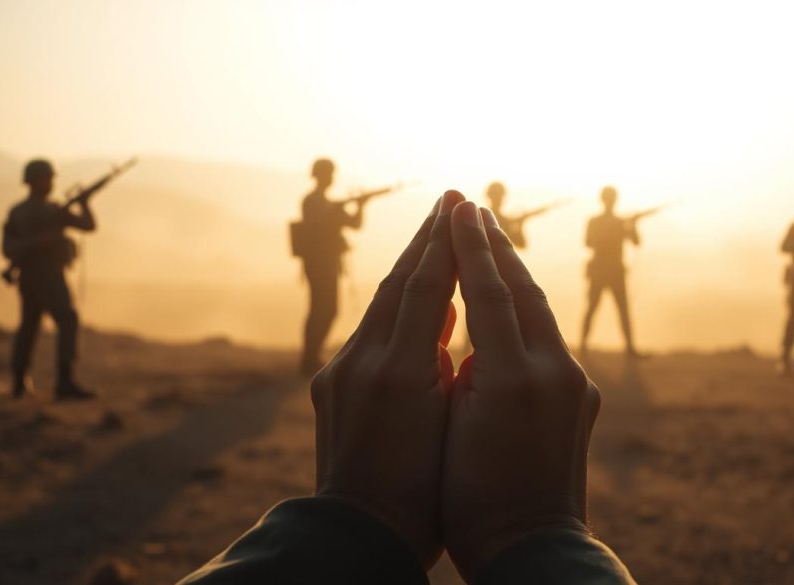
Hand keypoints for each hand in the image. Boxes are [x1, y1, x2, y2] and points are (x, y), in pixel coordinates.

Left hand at [311, 191, 463, 567]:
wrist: (359, 535)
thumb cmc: (423, 497)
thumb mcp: (446, 428)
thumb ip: (448, 366)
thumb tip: (447, 314)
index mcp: (398, 373)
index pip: (425, 289)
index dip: (446, 245)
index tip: (462, 204)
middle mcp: (362, 364)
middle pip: (398, 285)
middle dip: (426, 242)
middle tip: (450, 200)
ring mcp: (341, 375)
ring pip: (381, 306)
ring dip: (409, 269)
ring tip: (433, 240)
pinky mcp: (330, 389)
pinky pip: (368, 334)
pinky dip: (395, 310)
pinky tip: (416, 305)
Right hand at [442, 202, 600, 579]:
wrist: (532, 550)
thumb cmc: (472, 501)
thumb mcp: (456, 430)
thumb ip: (468, 371)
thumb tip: (478, 336)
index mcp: (515, 378)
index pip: (492, 293)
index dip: (472, 248)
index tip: (458, 206)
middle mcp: (555, 374)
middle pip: (524, 292)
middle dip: (497, 248)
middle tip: (475, 207)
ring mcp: (574, 388)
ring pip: (541, 314)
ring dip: (515, 276)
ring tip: (495, 244)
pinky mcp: (580, 402)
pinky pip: (550, 343)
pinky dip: (527, 315)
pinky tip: (516, 305)